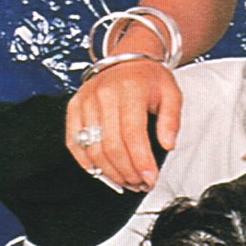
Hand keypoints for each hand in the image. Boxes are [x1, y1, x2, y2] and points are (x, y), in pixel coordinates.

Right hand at [65, 59, 180, 189]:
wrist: (127, 61)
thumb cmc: (150, 80)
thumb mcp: (172, 94)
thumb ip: (172, 120)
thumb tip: (167, 145)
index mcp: (129, 90)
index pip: (133, 133)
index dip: (141, 161)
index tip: (150, 179)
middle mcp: (103, 94)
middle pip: (111, 145)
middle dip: (127, 171)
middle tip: (140, 184)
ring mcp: (85, 101)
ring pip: (92, 148)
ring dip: (110, 172)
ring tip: (127, 181)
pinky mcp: (74, 107)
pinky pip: (74, 142)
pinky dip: (87, 163)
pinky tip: (103, 173)